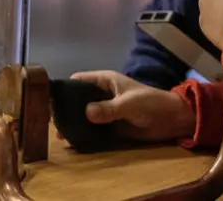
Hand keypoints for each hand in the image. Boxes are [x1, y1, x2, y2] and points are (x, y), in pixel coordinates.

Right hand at [66, 71, 195, 141]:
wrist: (171, 119)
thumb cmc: (151, 103)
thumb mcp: (129, 104)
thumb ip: (109, 109)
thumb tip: (86, 113)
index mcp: (105, 81)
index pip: (79, 80)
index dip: (65, 89)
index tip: (51, 101)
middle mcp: (102, 94)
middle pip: (78, 100)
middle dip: (66, 110)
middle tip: (53, 124)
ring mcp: (105, 111)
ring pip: (83, 116)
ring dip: (74, 124)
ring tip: (61, 136)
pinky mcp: (110, 126)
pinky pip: (93, 129)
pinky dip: (84, 134)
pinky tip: (74, 142)